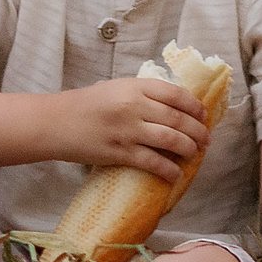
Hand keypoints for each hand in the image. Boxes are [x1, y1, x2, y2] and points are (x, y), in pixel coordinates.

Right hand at [45, 76, 210, 182]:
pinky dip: (168, 170)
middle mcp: (134, 106)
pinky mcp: (119, 152)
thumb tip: (172, 105)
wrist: (55, 122)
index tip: (203, 115)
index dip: (195, 106)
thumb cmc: (85, 104)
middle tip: (206, 140)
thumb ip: (142, 93)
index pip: (176, 94)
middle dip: (198, 131)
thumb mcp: (115, 88)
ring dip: (188, 149)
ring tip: (194, 154)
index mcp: (134, 87)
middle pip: (178, 119)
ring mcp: (127, 130)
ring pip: (170, 140)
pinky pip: (152, 162)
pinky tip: (174, 175)